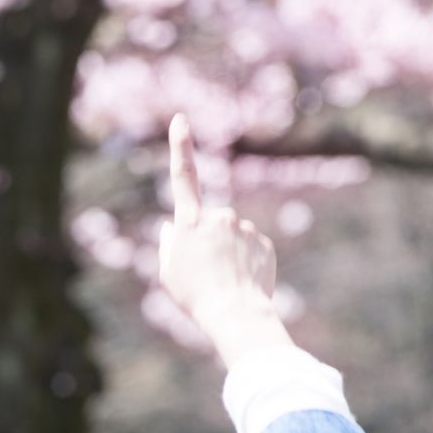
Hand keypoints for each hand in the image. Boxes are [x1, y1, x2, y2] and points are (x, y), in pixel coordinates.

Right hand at [157, 114, 294, 368]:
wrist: (235, 313)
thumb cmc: (195, 295)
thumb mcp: (168, 271)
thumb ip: (170, 243)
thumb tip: (177, 227)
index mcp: (190, 222)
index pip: (182, 177)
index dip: (180, 146)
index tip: (180, 120)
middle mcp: (218, 217)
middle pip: (209, 222)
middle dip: (207, 240)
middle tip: (204, 272)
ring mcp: (244, 227)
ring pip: (232, 235)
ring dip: (228, 251)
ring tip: (225, 279)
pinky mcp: (263, 241)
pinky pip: (250, 247)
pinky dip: (246, 260)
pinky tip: (242, 280)